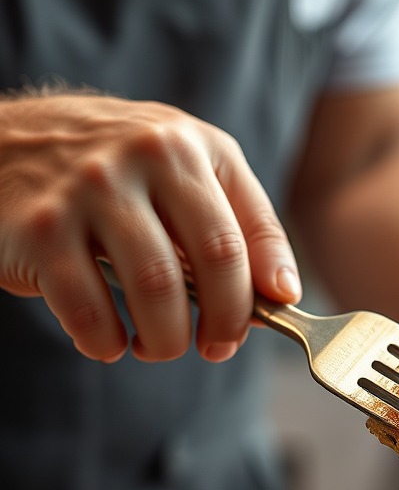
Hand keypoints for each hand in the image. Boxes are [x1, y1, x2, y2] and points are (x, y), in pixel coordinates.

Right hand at [0, 92, 301, 362]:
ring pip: (157, 289)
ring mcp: (90, 189)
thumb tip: (280, 296)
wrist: (0, 142)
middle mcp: (145, 157)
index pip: (251, 231)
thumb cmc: (112, 172)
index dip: (269, 286)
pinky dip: (105, 341)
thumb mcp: (182, 171)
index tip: (275, 315)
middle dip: (225, 322)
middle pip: (216, 261)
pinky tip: (108, 341)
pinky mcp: (40, 227)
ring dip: (166, 339)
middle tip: (215, 347)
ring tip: (158, 345)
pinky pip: (89, 309)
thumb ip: (236, 223)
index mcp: (190, 146)